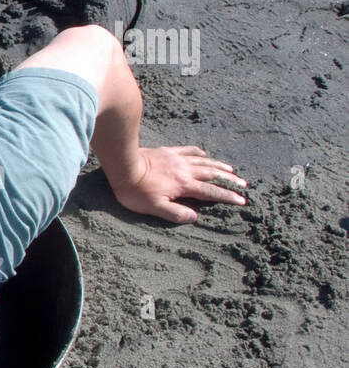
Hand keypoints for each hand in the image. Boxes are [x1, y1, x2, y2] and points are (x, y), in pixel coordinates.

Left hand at [112, 145, 247, 223]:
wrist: (123, 165)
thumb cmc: (136, 191)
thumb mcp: (155, 208)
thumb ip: (176, 213)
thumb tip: (195, 217)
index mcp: (184, 185)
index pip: (211, 192)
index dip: (228, 196)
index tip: (242, 200)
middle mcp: (185, 170)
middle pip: (213, 174)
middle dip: (230, 180)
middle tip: (243, 184)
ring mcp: (177, 159)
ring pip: (204, 161)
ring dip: (219, 166)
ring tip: (231, 170)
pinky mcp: (168, 151)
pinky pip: (188, 150)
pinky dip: (199, 153)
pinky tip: (204, 154)